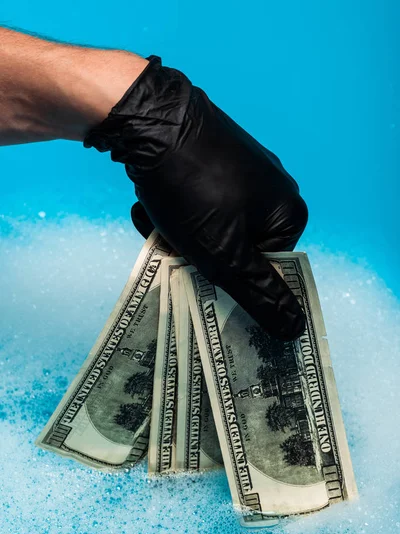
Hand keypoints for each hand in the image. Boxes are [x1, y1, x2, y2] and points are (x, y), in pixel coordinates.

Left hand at [84, 56, 307, 340]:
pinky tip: (150, 204)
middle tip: (170, 245)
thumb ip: (260, 295)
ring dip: (178, 234)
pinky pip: (198, 202)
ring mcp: (243, 171)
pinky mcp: (214, 160)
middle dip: (197, 254)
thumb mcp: (225, 255)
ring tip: (153, 220)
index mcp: (288, 214)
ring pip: (210, 227)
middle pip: (235, 249)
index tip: (198, 272)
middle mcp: (272, 190)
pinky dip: (173, 211)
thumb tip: (295, 330)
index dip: (228, 279)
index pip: (264, 271)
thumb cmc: (192, 190)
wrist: (148, 119)